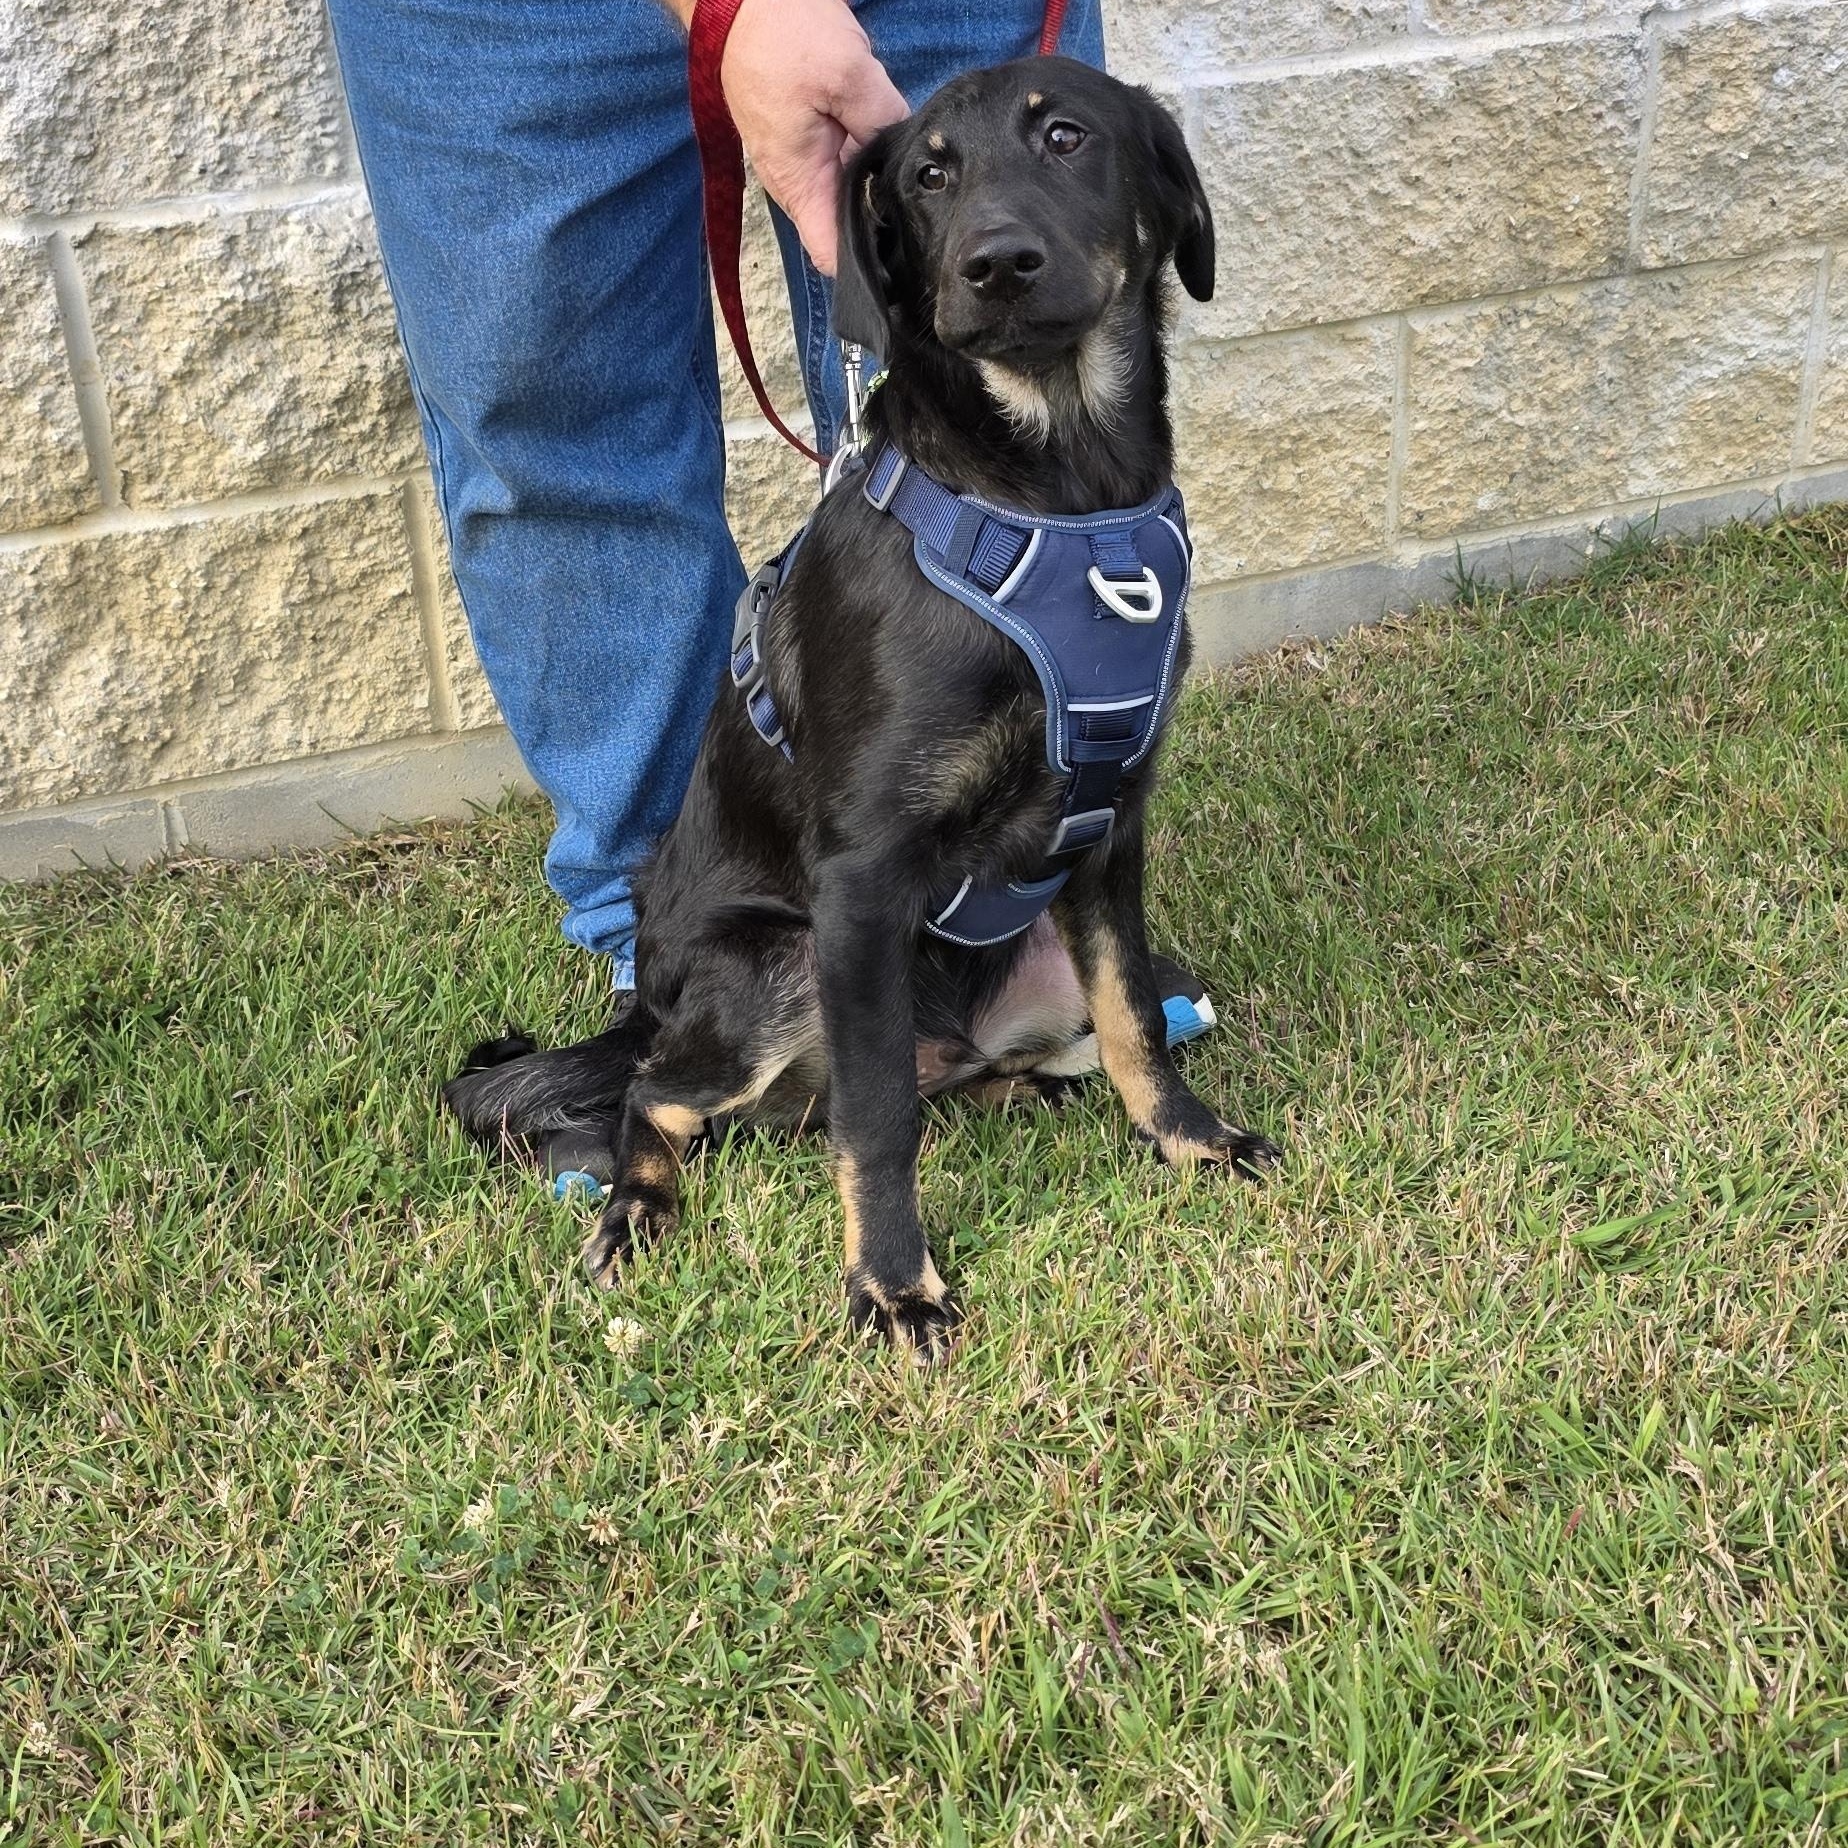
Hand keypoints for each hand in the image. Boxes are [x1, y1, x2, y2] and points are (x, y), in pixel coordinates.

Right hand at [715, 0, 908, 274]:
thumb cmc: (783, 35)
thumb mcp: (848, 75)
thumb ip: (882, 121)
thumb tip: (904, 152)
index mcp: (800, 183)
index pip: (833, 256)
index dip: (868, 268)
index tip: (903, 262)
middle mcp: (795, 182)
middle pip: (845, 226)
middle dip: (880, 221)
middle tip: (920, 204)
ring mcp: (797, 160)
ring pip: (846, 191)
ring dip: (872, 183)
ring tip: (902, 166)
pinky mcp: (802, 137)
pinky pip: (839, 161)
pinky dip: (861, 156)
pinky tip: (881, 136)